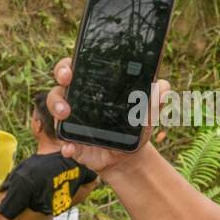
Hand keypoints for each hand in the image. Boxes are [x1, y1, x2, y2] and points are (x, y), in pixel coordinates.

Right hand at [45, 57, 168, 181]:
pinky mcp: (71, 141)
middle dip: (61, 76)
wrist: (130, 156)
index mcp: (95, 85)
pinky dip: (65, 145)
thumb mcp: (149, 110)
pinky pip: (63, 141)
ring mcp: (72, 119)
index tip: (72, 67)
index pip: (78, 66)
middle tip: (67, 79)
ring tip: (66, 114)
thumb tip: (163, 88)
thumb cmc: (135, 124)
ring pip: (56, 107)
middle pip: (61, 81)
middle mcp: (79, 98)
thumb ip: (157, 96)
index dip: (71, 63)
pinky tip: (69, 148)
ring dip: (57, 108)